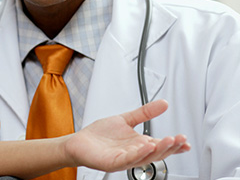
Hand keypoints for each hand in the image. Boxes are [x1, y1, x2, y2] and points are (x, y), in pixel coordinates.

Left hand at [64, 99, 189, 171]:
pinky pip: (128, 159)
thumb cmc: (101, 135)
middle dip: (171, 147)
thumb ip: (144, 112)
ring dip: (158, 149)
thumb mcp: (126, 119)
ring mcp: (124, 159)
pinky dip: (138, 153)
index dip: (174, 144)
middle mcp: (134, 153)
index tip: (186, 141)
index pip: (161, 146)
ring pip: (145, 157)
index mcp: (140, 144)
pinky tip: (145, 145)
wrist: (79, 142)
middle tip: (181, 139)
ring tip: (169, 140)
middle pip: (157, 153)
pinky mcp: (113, 162)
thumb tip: (163, 103)